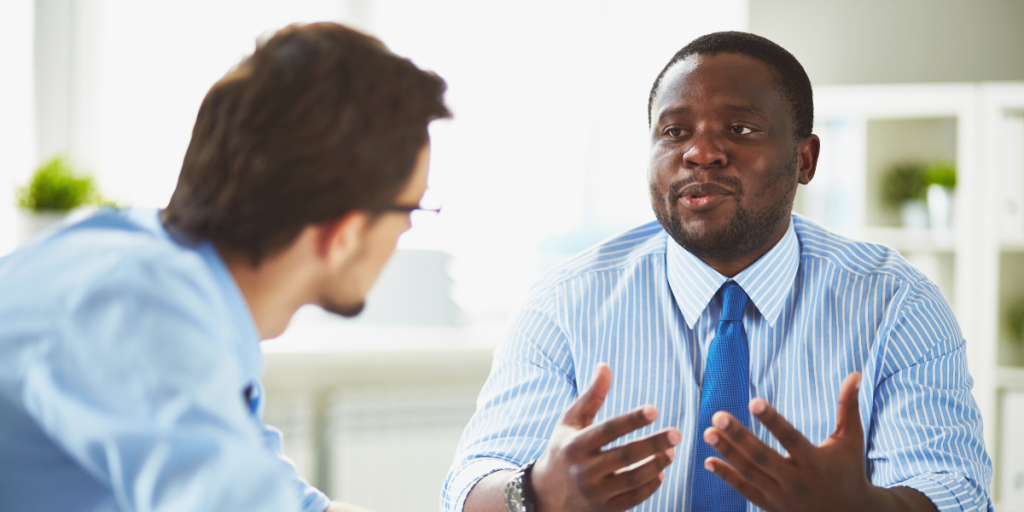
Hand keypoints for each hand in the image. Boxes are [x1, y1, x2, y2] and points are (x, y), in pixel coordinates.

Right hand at [530, 363, 680, 511]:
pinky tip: (661, 472)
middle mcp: (584, 470)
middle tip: (677, 433)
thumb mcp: (570, 422)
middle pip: (625, 456)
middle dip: (654, 444)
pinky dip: (650, 486)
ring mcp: (595, 493)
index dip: (632, 420)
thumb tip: (605, 365)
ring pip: (633, 479)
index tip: (654, 410)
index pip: (608, 430)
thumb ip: (590, 396)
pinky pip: (633, 498)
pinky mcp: (605, 509)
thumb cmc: (563, 449)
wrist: (547, 494)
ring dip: (656, 465)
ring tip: (672, 452)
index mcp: (575, 445)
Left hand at [701, 372, 935, 511]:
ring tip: (708, 433)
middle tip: (717, 416)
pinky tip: (709, 461)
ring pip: (750, 473)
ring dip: (727, 453)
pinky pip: (745, 490)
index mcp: (815, 461)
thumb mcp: (850, 440)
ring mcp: (782, 496)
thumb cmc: (849, 470)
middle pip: (763, 457)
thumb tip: (854, 374)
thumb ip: (848, 407)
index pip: (790, 438)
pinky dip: (727, 476)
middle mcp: (797, 480)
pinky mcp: (772, 507)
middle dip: (739, 436)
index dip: (772, 420)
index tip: (753, 401)